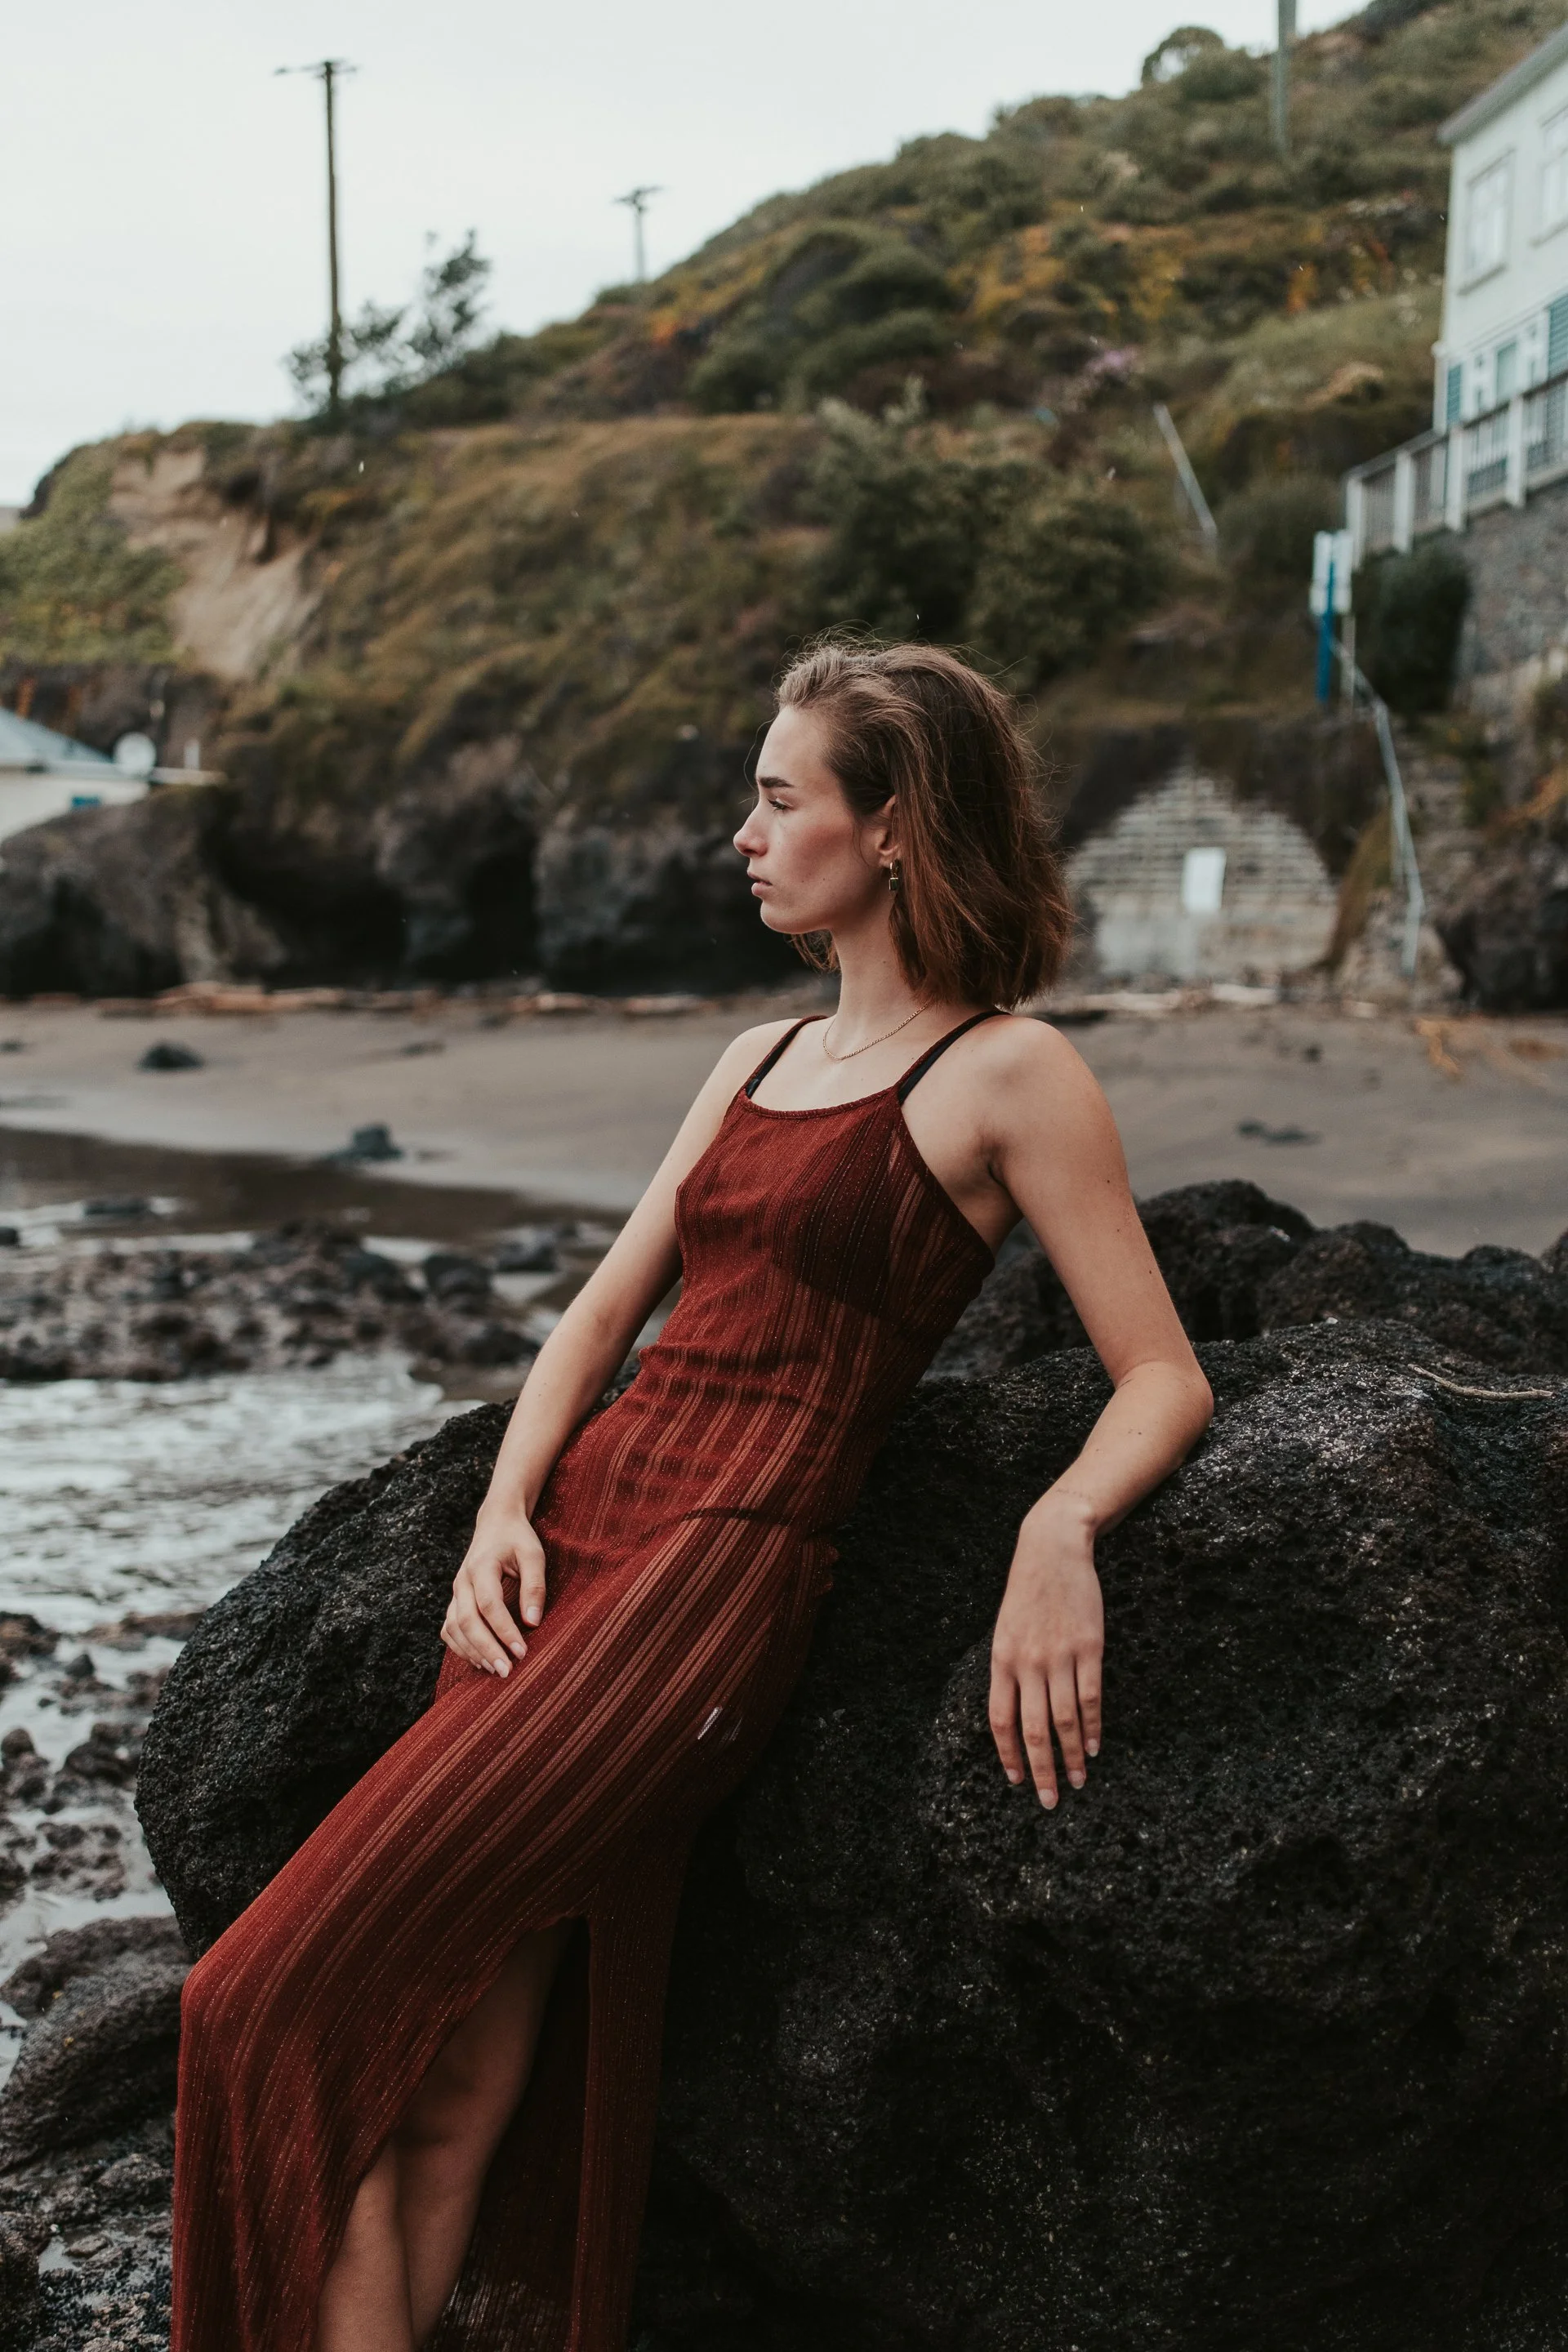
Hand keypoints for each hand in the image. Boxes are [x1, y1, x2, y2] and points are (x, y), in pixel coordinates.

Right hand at [441, 1501, 547, 1677]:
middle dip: (486, 1649)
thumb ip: (535, 1586)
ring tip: (495, 1670)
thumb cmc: (518, 1539)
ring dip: (472, 1652)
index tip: (522, 1652)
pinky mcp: (455, 1601)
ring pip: (453, 1628)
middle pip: (466, 1621)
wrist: (496, 1523)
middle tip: (506, 1672)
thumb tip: (533, 1622)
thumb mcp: (534, 1554)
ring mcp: (455, 1592)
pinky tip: (480, 1660)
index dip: (504, 1631)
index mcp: (482, 1566)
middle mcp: (462, 1581)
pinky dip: (461, 1648)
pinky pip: (449, 1630)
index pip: (489, 1604)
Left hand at [988, 1493, 1103, 1808]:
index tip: (1017, 1782)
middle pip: (1033, 1729)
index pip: (1001, 1720)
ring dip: (1071, 1756)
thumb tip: (1015, 1713)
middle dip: (1042, 1770)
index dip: (1009, 1755)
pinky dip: (1092, 1726)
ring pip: (1064, 1719)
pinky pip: (1090, 1697)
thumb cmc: (1027, 1592)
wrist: (1052, 1549)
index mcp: (1001, 1660)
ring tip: (1078, 1781)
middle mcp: (1027, 1663)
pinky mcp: (1089, 1648)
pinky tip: (1094, 1746)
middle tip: (1050, 1800)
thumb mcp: (1005, 1629)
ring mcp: (1059, 1656)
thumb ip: (1009, 1669)